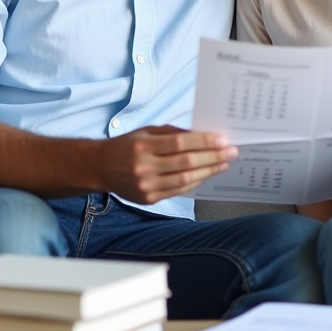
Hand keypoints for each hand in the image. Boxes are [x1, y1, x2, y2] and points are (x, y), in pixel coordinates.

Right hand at [93, 125, 237, 204]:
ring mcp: (146, 186)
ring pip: (185, 180)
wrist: (100, 168)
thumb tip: (202, 136)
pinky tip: (206, 174)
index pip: (179, 143)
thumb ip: (172, 133)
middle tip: (231, 152)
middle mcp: (144, 167)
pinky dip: (195, 182)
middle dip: (212, 157)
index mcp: (143, 146)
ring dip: (208, 171)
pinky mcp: (149, 198)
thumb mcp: (146, 132)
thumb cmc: (126, 146)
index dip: (203, 142)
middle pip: (186, 162)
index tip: (222, 140)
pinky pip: (178, 191)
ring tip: (224, 163)